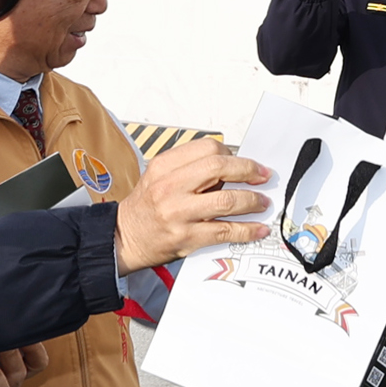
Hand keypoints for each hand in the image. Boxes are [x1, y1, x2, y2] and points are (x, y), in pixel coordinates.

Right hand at [115, 137, 271, 270]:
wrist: (122, 238)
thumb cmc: (145, 208)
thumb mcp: (160, 178)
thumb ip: (191, 169)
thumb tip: (234, 169)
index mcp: (164, 166)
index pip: (207, 148)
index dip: (233, 155)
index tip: (246, 163)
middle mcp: (170, 187)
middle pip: (219, 167)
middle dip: (248, 171)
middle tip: (263, 177)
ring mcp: (178, 213)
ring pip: (226, 200)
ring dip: (252, 201)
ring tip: (262, 203)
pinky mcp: (186, 237)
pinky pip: (224, 231)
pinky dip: (247, 230)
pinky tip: (258, 229)